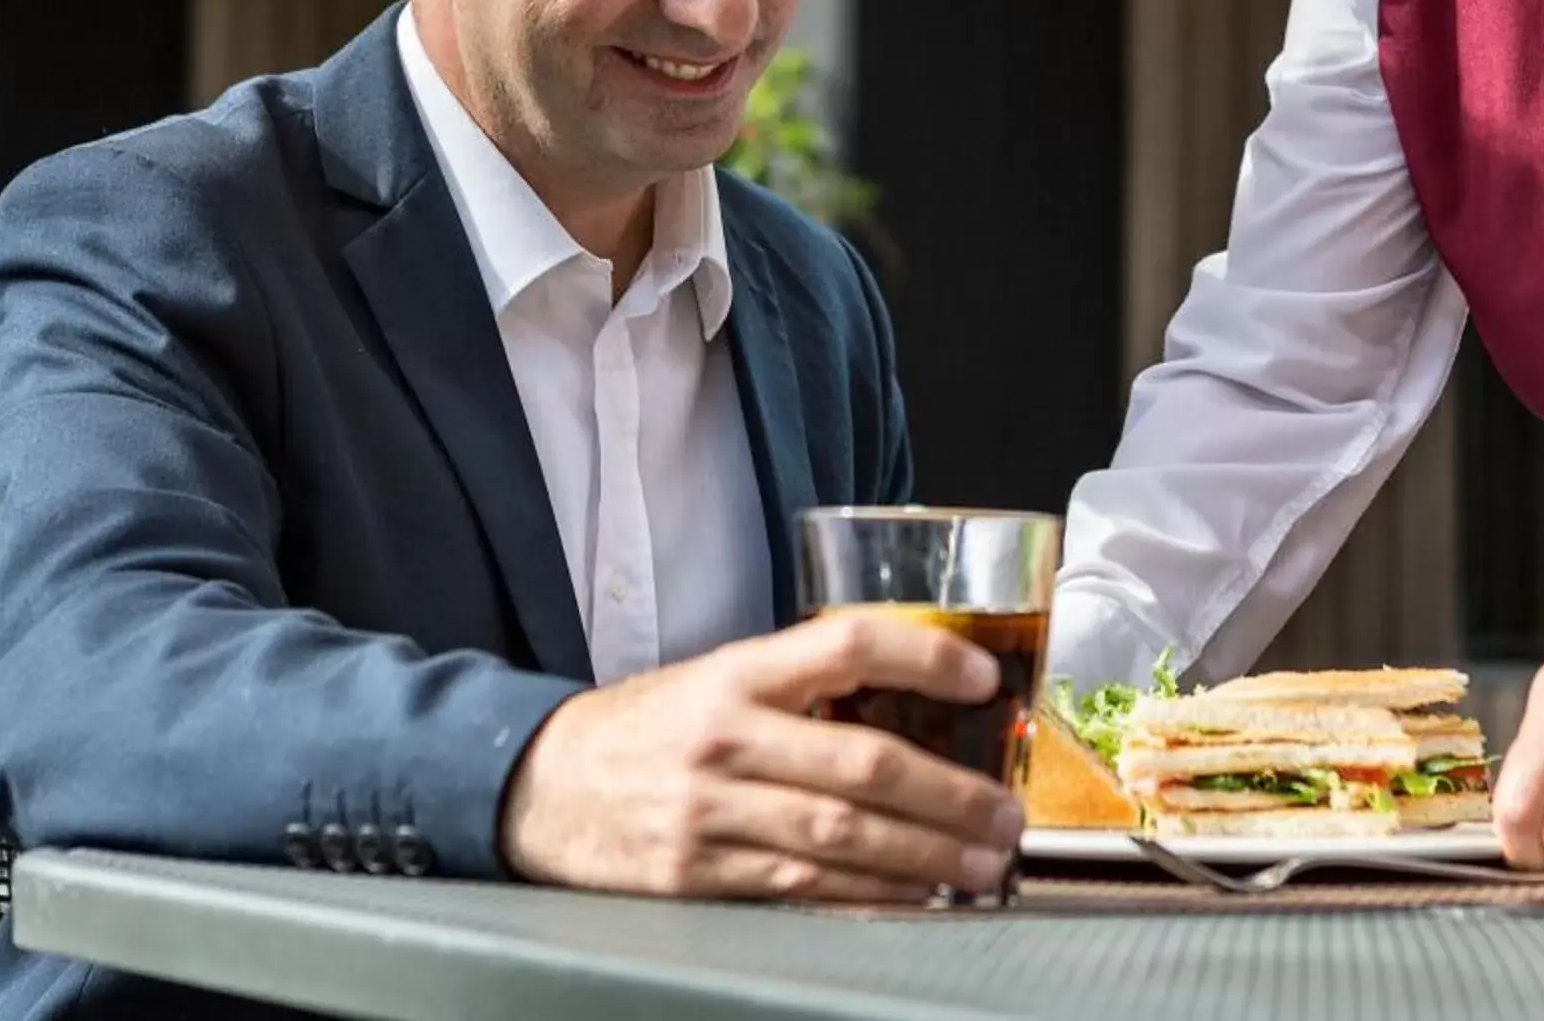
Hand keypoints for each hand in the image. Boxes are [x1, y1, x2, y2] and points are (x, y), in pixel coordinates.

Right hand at [499, 611, 1024, 902]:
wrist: (537, 785)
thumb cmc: (647, 727)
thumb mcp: (716, 677)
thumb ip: (802, 683)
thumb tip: (919, 694)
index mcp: (737, 672)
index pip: (846, 644)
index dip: (924, 655)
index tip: (984, 676)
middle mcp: (726, 738)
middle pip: (862, 764)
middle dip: (949, 795)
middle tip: (1006, 813)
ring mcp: (710, 812)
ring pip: (840, 839)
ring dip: (925, 857)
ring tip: (981, 865)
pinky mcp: (697, 876)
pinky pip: (802, 891)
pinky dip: (868, 898)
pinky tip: (914, 899)